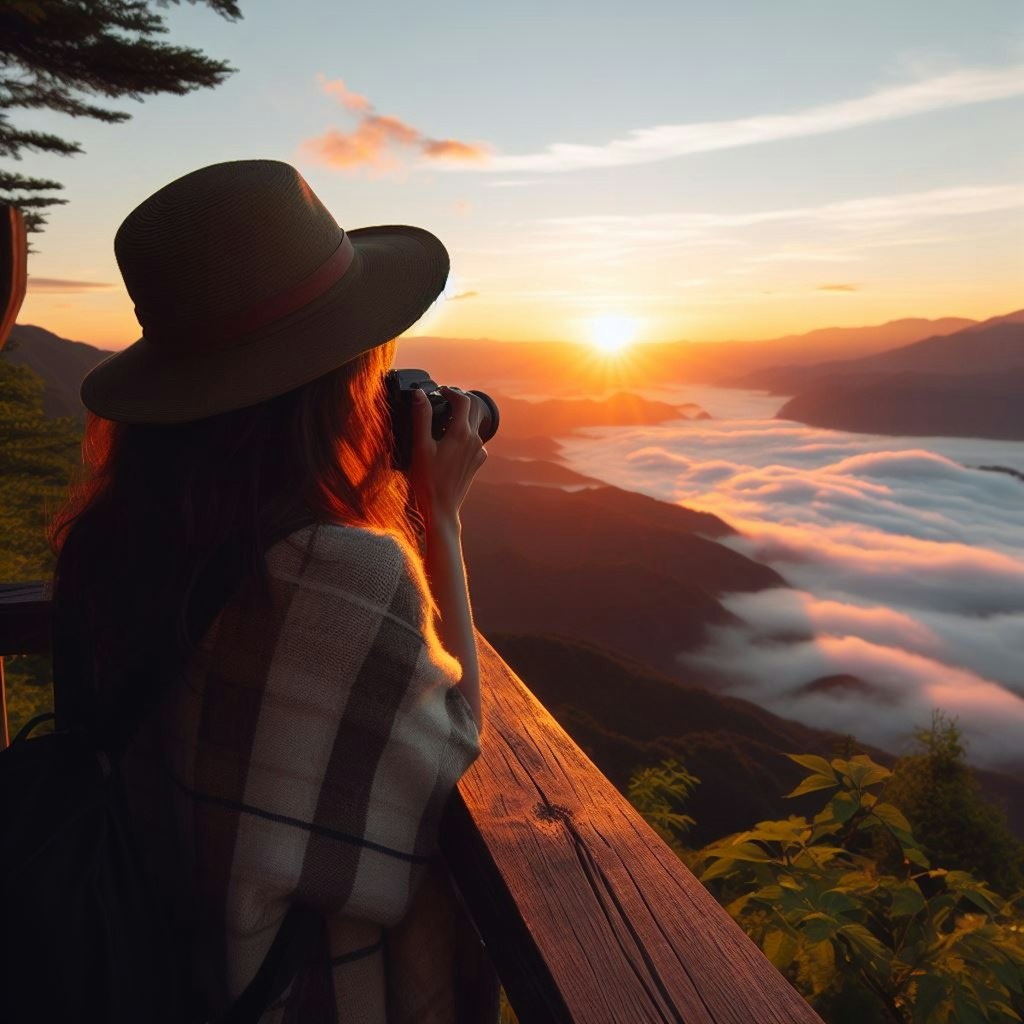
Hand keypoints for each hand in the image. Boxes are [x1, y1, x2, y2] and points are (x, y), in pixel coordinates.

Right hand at [408, 386, 487, 527]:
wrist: (442, 508)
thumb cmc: (428, 480)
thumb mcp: (420, 446)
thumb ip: (421, 417)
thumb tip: (419, 394)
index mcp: (461, 433)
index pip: (463, 400)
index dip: (450, 391)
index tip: (439, 391)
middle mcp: (475, 440)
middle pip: (473, 409)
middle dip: (459, 401)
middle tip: (443, 401)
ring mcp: (478, 451)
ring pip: (474, 425)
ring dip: (462, 418)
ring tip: (443, 421)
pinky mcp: (477, 461)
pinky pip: (474, 440)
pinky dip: (464, 434)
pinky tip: (449, 442)